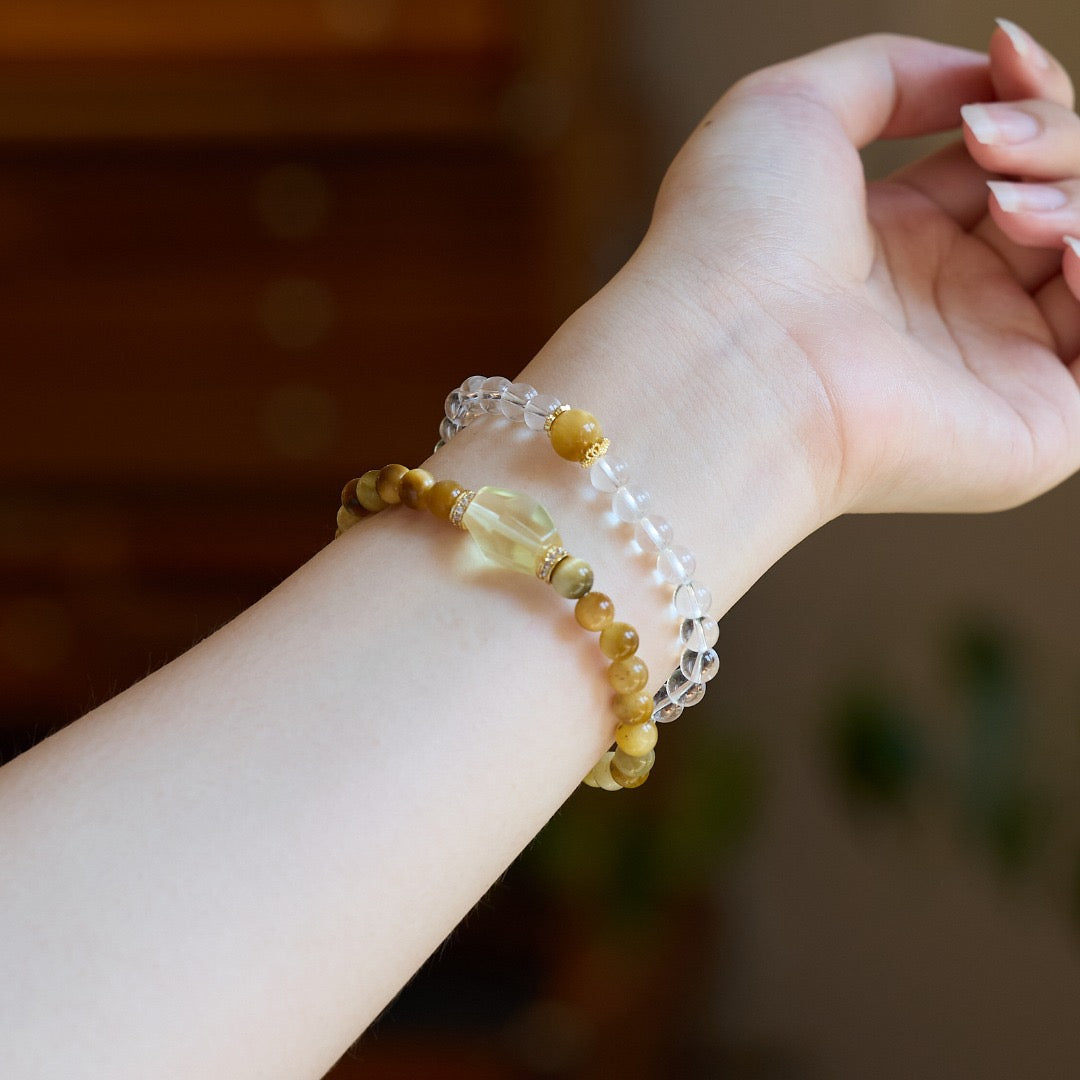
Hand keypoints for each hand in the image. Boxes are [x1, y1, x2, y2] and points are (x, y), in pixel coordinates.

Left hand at [638, 22, 1079, 515]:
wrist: (728, 359)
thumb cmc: (731, 242)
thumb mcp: (791, 109)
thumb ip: (890, 73)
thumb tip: (982, 78)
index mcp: (893, 243)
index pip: (1005, 161)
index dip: (1029, 99)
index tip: (1005, 56)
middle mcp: (945, 305)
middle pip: (1058, 198)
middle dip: (1054, 140)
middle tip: (988, 144)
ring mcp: (989, 368)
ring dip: (1076, 201)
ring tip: (1010, 211)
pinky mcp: (1029, 432)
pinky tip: (1069, 253)